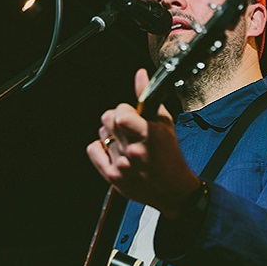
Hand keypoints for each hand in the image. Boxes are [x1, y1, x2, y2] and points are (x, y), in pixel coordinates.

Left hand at [86, 69, 200, 218]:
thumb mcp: (165, 123)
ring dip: (111, 135)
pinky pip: (94, 149)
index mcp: (149, 135)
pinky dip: (100, 148)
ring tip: (126, 144)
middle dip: (116, 119)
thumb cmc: (170, 156)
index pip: (120, 114)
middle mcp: (134, 151)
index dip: (124, 110)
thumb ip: (149, 98)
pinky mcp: (113, 177)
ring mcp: (122, 165)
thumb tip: (140, 74)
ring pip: (102, 134)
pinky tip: (114, 152)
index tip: (130, 114)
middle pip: (107, 120)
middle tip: (127, 128)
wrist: (173, 191)